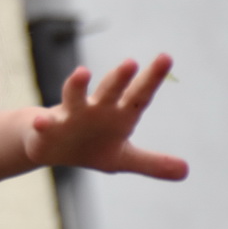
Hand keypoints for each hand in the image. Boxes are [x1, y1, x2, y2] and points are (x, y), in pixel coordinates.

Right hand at [25, 54, 187, 179]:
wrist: (50, 147)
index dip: (152, 78)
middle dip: (119, 78)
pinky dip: (42, 123)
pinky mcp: (47, 130)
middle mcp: (95, 109)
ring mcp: (69, 116)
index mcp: (118, 115)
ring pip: (74, 97)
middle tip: (131, 62)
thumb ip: (152, 163)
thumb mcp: (123, 158)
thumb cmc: (91, 147)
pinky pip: (44, 126)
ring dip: (77, 85)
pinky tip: (41, 122)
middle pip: (109, 91)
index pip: (139, 95)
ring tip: (82, 72)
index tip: (166, 57)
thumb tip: (186, 171)